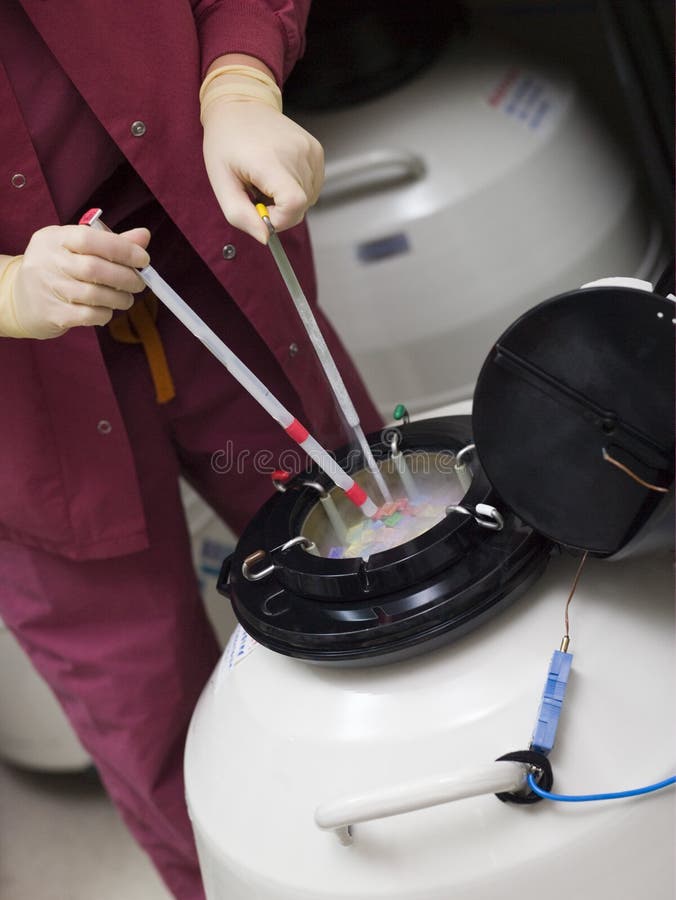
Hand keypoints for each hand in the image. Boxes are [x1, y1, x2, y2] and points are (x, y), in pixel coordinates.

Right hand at [0, 224, 149, 339]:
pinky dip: (106, 313)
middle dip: (126, 277)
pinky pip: (89, 315)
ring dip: (120, 298)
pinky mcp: (53, 313)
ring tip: (125, 298)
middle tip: (138, 283)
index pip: (90, 238)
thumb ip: (110, 242)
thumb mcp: (77, 247)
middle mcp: (48, 261)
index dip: (122, 248)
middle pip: (95, 268)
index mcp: (55, 238)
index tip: (143, 259)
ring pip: (95, 294)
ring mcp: (48, 288)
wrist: (19, 298)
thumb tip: (143, 237)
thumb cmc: (58, 268)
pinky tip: (107, 310)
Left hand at [200, 68, 323, 243]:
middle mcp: (295, 153)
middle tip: (257, 191)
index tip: (261, 210)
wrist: (239, 105)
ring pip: (308, 199)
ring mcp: (310, 150)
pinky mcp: (317, 150)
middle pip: (300, 207)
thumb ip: (241, 217)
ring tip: (267, 178)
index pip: (294, 205)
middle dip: (279, 210)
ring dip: (287, 198)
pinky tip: (280, 172)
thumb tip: (266, 237)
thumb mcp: (221, 184)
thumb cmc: (226, 144)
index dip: (280, 219)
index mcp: (269, 160)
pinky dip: (297, 187)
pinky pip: (312, 186)